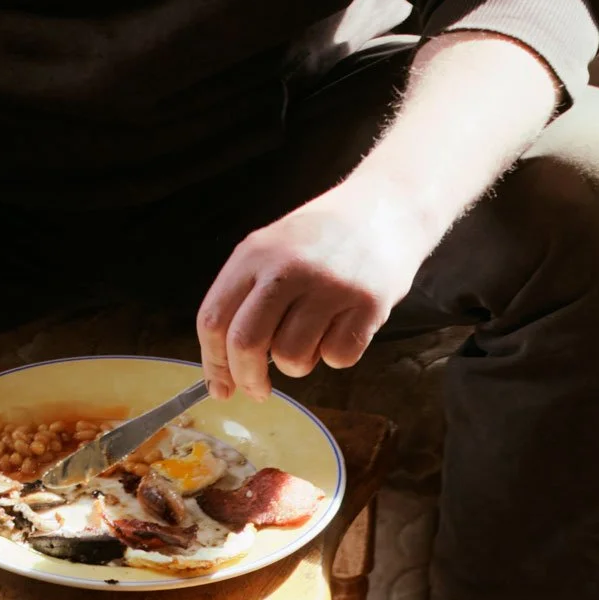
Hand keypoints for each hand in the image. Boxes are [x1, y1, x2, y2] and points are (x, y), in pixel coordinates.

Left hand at [196, 180, 435, 400]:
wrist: (384, 208)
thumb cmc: (322, 240)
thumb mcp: (272, 250)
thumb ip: (245, 300)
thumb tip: (223, 368)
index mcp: (254, 254)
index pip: (214, 320)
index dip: (214, 364)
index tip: (221, 387)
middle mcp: (288, 268)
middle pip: (246, 344)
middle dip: (247, 379)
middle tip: (258, 391)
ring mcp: (329, 286)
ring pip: (292, 359)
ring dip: (298, 365)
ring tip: (312, 338)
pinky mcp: (366, 305)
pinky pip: (337, 358)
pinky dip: (336, 355)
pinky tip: (342, 327)